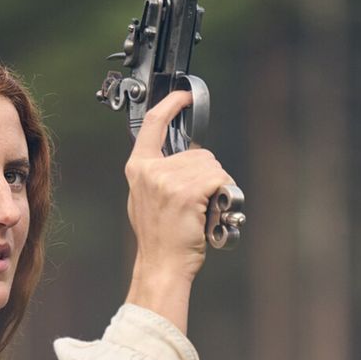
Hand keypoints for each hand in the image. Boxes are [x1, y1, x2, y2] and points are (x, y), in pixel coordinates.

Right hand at [123, 91, 233, 332]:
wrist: (162, 264)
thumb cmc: (159, 236)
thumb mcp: (146, 197)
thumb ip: (157, 174)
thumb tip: (179, 159)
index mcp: (138, 168)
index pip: (154, 125)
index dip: (171, 105)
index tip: (184, 95)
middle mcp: (151, 170)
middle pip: (198, 152)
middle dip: (206, 174)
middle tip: (196, 203)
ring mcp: (168, 180)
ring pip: (212, 166)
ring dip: (216, 186)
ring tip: (201, 210)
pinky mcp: (187, 191)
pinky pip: (219, 179)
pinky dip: (222, 195)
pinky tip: (209, 211)